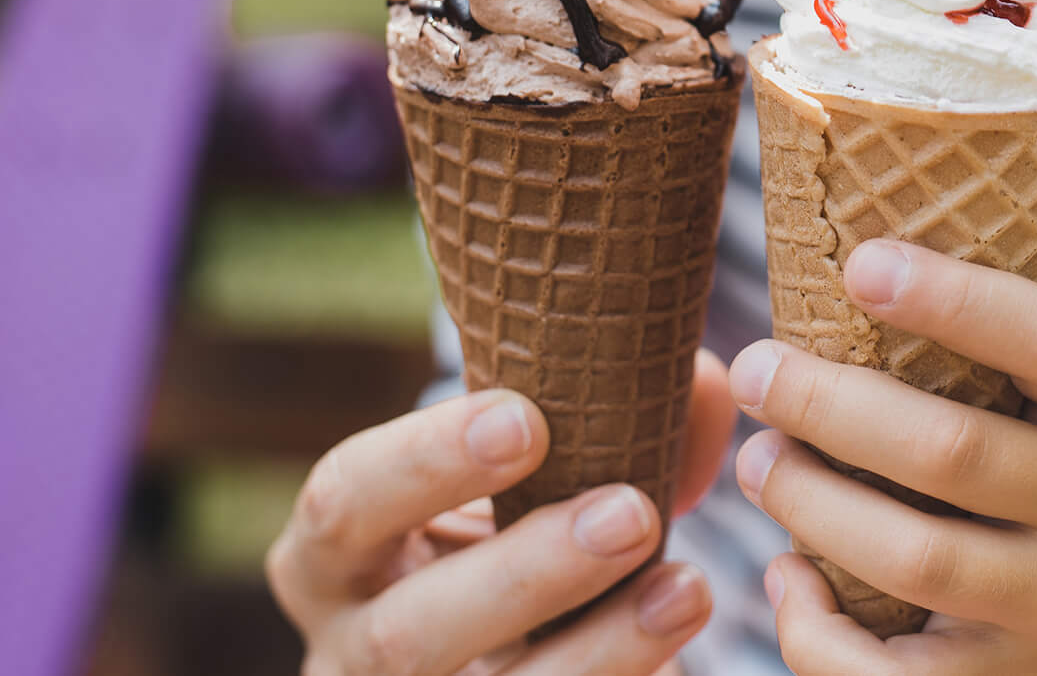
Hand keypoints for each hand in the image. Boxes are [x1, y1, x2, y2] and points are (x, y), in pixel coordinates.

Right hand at [266, 347, 737, 674]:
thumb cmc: (505, 532)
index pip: (345, 500)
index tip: (527, 420)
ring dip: (595, 647)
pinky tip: (678, 639)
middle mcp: (348, 649)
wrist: (504, 642)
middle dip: (524, 572)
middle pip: (407, 630)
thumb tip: (704, 387)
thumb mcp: (519, 483)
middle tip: (630, 511)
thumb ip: (606, 420)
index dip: (425, 461)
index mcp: (332, 553)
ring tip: (686, 588)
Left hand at [728, 241, 1036, 674]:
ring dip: (812, 504)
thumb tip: (851, 269)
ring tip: (760, 459)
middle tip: (759, 370)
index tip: (860, 264)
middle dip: (831, 406)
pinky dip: (818, 632)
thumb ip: (1001, 350)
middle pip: (955, 452)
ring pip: (917, 559)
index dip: (955, 299)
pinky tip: (787, 577)